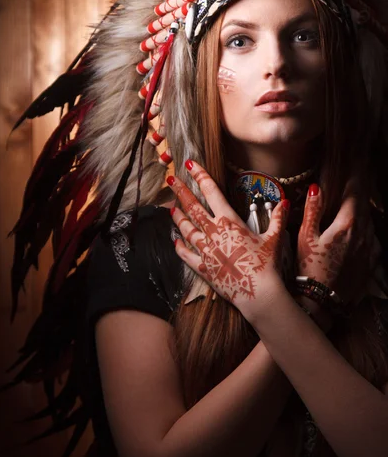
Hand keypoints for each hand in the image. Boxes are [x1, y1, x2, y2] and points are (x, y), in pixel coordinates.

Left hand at [168, 160, 289, 325]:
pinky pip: (186, 254)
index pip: (212, 191)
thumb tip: (285, 201)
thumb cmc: (266, 264)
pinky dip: (180, 247)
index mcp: (229, 221)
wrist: (258, 292)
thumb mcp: (274, 238)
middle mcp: (214, 232)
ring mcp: (205, 249)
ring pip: (186, 229)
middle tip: (171, 179)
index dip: (200, 176)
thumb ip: (278, 218)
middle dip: (181, 191)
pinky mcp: (202, 267)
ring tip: (171, 208)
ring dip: (178, 217)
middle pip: (193, 207)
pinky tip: (175, 242)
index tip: (189, 164)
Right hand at [297, 183, 373, 304]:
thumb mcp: (305, 237)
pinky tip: (358, 230)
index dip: (356, 175)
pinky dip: (365, 228)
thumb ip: (313, 210)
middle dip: (360, 189)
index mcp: (346, 225)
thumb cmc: (309, 269)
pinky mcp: (371, 262)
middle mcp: (363, 234)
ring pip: (369, 221)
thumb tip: (316, 187)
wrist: (322, 302)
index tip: (358, 161)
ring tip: (353, 203)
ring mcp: (370, 249)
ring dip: (362, 210)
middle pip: (365, 205)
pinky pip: (372, 238)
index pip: (355, 192)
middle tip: (358, 175)